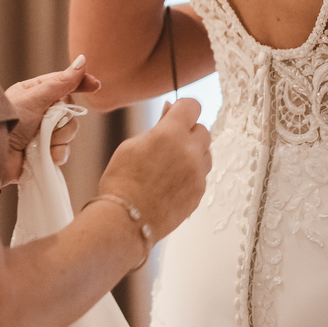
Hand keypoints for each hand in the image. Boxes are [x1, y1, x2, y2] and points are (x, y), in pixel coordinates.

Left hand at [0, 56, 100, 186]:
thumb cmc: (8, 122)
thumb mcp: (35, 98)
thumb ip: (61, 82)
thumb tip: (81, 61)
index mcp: (34, 93)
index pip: (63, 83)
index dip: (80, 83)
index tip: (95, 85)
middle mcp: (39, 112)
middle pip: (70, 111)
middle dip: (63, 120)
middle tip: (50, 123)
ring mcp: (42, 133)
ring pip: (69, 132)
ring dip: (59, 138)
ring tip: (42, 143)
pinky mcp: (43, 153)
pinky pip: (63, 151)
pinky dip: (56, 154)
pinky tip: (46, 157)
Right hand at [95, 97, 210, 241]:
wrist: (126, 220)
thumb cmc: (122, 182)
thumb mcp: (132, 145)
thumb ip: (157, 127)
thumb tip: (170, 112)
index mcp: (171, 133)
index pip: (192, 106)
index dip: (183, 108)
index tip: (175, 112)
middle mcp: (189, 151)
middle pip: (203, 130)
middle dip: (188, 132)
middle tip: (168, 142)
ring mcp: (197, 174)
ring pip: (205, 153)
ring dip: (192, 153)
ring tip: (169, 165)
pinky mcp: (199, 192)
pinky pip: (201, 174)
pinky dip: (191, 174)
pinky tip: (171, 182)